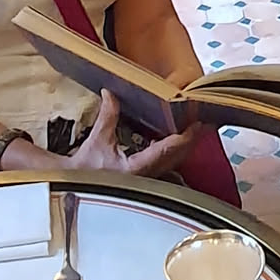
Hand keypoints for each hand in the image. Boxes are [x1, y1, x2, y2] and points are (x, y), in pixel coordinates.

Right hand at [73, 89, 195, 181]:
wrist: (76, 187)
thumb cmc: (85, 169)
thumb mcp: (97, 141)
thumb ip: (107, 116)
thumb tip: (110, 93)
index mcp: (138, 168)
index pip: (169, 149)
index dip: (186, 135)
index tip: (198, 122)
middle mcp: (147, 175)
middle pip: (178, 155)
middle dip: (192, 138)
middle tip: (204, 119)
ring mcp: (148, 178)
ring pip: (175, 160)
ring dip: (185, 144)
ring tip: (194, 126)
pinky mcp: (145, 177)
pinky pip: (167, 162)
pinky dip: (174, 149)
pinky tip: (175, 138)